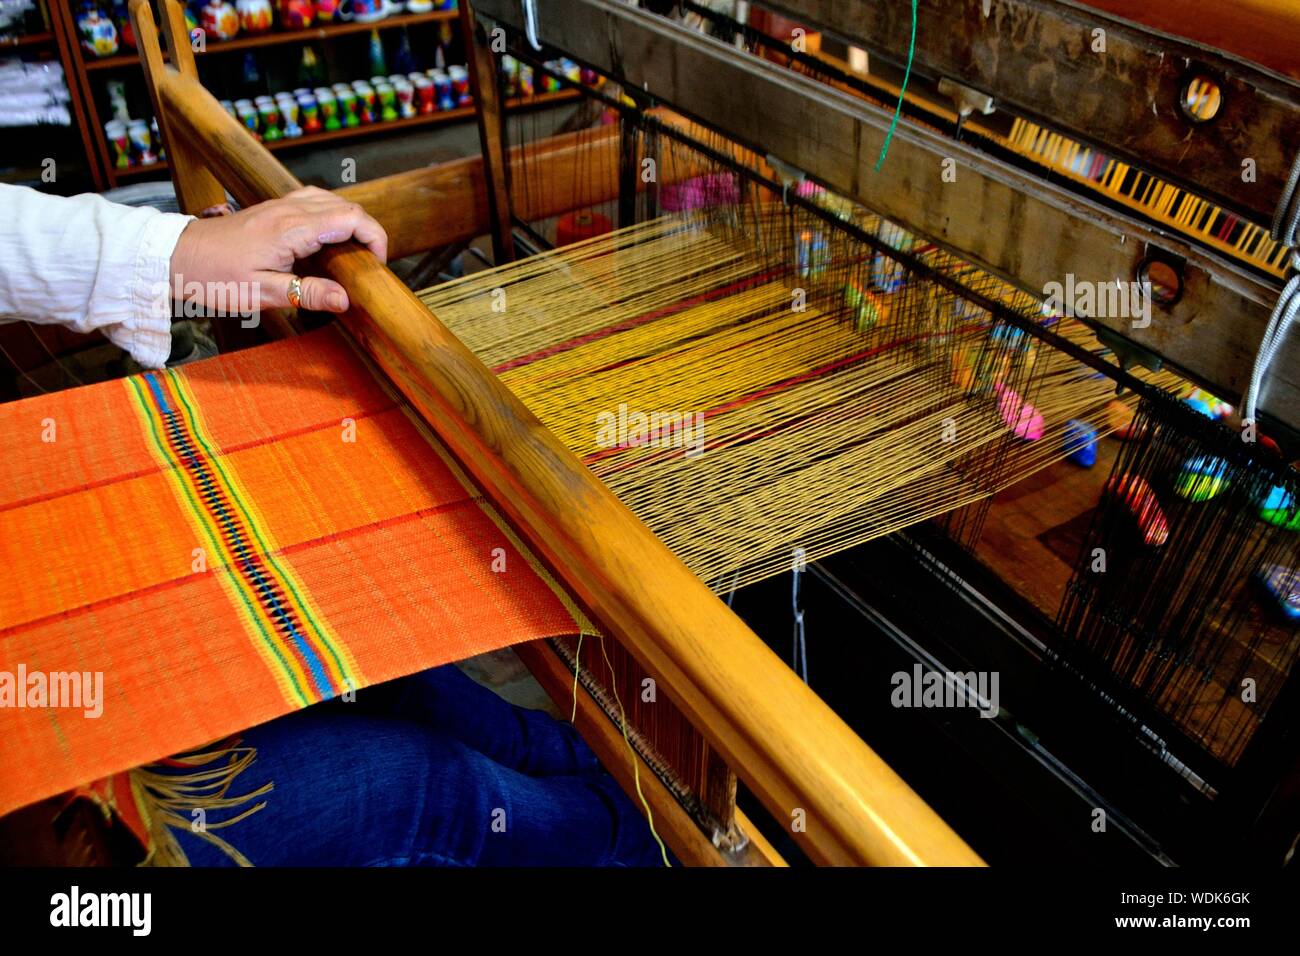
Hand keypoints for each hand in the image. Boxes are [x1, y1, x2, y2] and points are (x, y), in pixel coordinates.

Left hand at [168, 186, 387, 313]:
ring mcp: (280, 206)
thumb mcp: (261, 293)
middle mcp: (289, 210)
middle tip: (370, 264)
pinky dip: (331, 215)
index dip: (375, 238)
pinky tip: (327, 237)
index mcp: (292, 229)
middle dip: (368, 231)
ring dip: (350, 221)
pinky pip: (313, 202)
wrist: (176, 256)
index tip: (377, 264)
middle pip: (347, 207)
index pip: (351, 219)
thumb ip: (306, 293)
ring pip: (331, 200)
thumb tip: (345, 299)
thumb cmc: (214, 276)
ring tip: (353, 252)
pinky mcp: (272, 209)